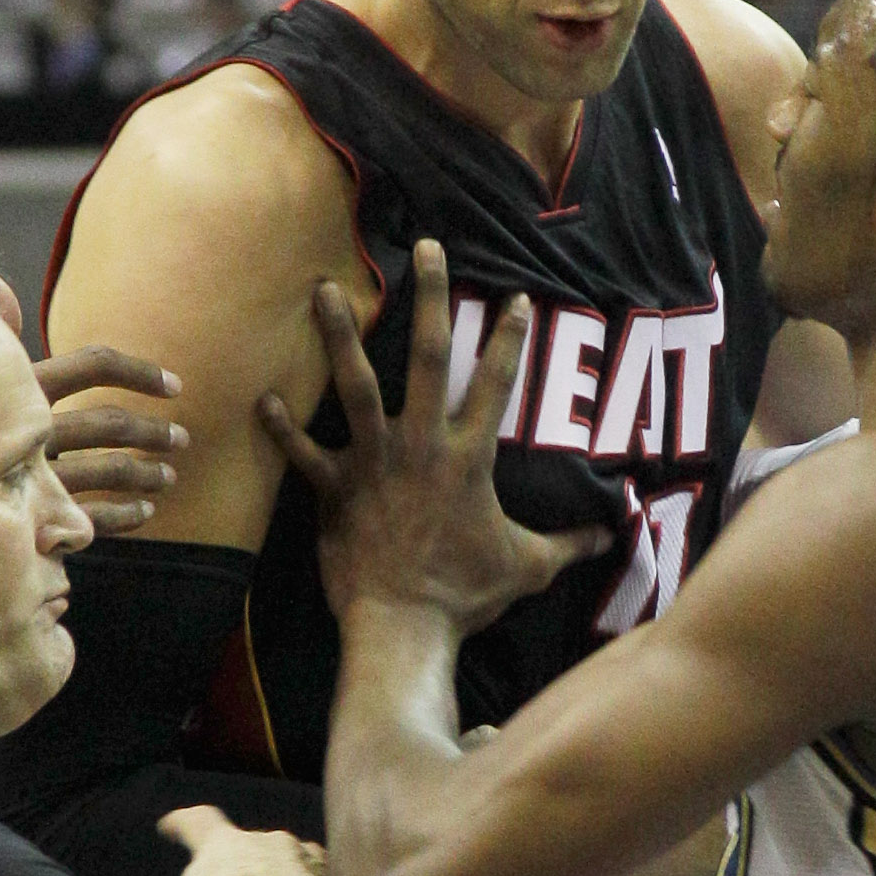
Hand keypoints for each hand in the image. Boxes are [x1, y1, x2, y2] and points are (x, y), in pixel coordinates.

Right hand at [0, 269, 189, 536]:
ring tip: (169, 476)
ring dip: (147, 473)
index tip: (176, 386)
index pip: (92, 364)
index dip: (139, 371)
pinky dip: (126, 513)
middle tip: (181, 438)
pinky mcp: (34, 517)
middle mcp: (28, 429)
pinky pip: (94, 518)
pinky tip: (146, 511)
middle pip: (108, 423)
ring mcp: (33, 476)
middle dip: (151, 431)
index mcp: (19, 388)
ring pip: (109, 470)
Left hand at [258, 238, 611, 628]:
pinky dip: (284, 430)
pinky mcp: (334, 491)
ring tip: (324, 290)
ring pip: (353, 385)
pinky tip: (265, 399)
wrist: (404, 625)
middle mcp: (420, 446)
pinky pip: (303, 455)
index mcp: (468, 458)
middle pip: (426, 357)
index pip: (496, 384)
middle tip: (426, 250)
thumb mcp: (527, 569)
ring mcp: (373, 463)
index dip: (508, 338)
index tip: (513, 296)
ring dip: (338, 336)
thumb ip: (569, 546)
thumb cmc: (466, 597)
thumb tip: (610, 539)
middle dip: (429, 299)